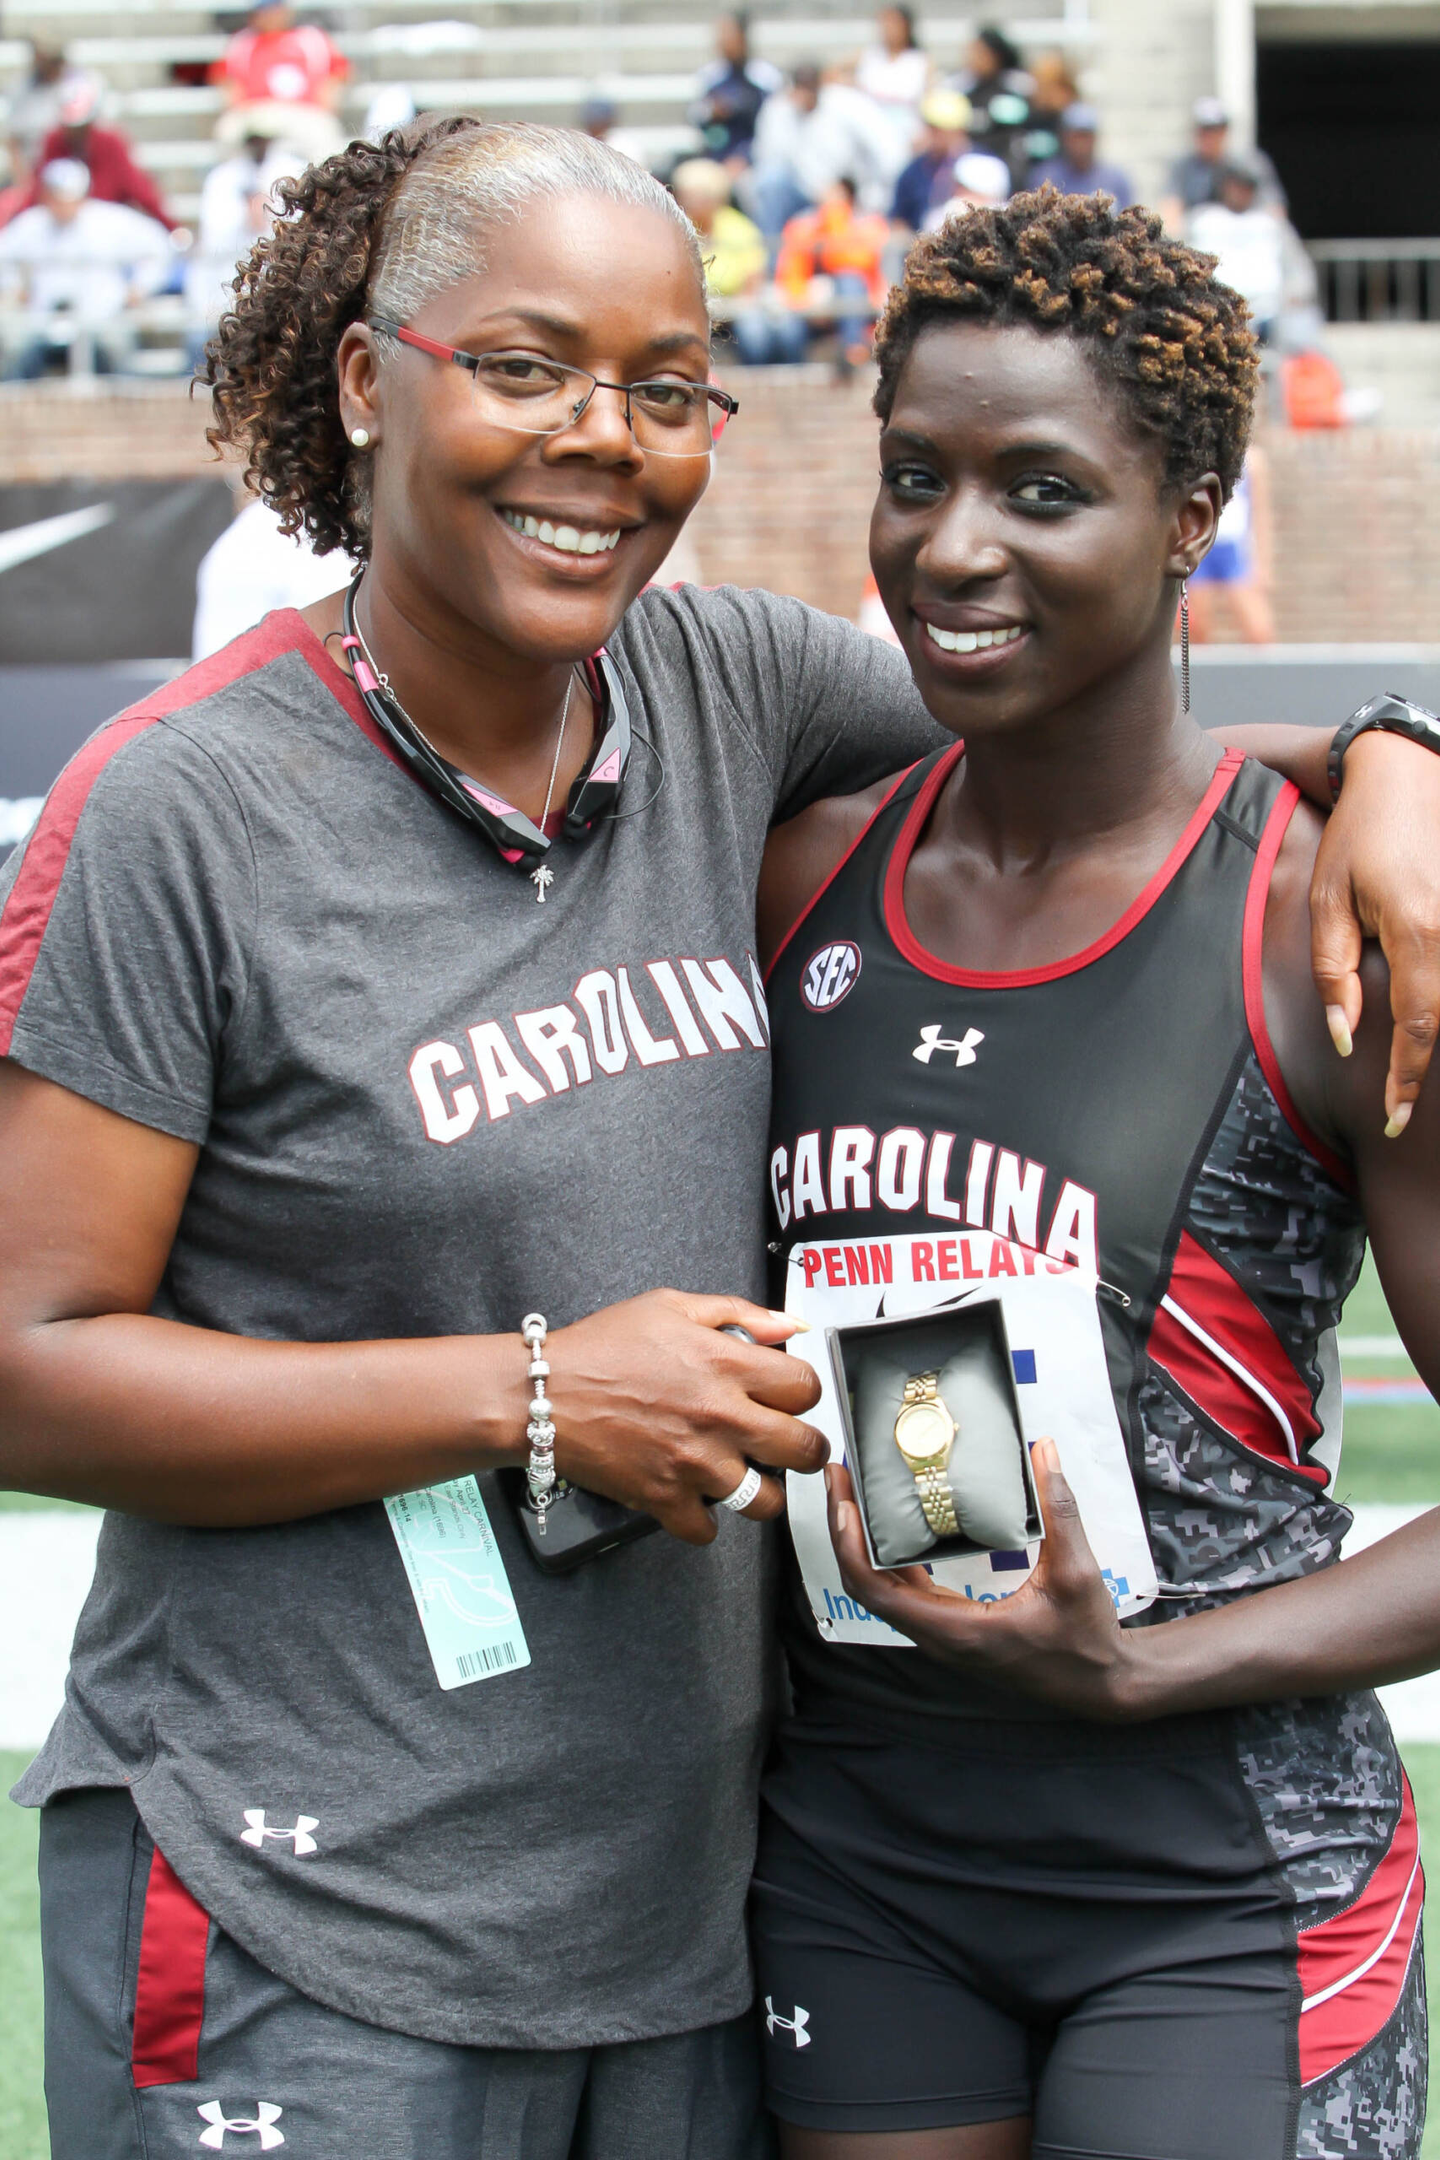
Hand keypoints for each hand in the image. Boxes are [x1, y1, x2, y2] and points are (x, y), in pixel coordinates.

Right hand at [547, 1290, 823, 1543]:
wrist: (542, 1393)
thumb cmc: (602, 1346)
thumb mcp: (671, 1306)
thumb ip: (738, 1313)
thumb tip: (789, 1327)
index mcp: (725, 1364)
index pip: (806, 1388)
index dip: (803, 1393)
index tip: (790, 1398)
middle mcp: (719, 1416)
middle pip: (804, 1450)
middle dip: (805, 1449)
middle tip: (789, 1446)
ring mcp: (694, 1462)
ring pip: (765, 1501)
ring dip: (761, 1492)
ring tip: (745, 1476)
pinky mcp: (664, 1498)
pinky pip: (708, 1530)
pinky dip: (705, 1521)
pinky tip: (697, 1498)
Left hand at [825, 1441, 1140, 1718]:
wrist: (1104, 1685)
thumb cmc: (1089, 1639)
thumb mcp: (1076, 1570)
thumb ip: (1058, 1509)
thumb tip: (1042, 1450)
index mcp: (958, 1631)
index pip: (876, 1593)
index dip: (849, 1547)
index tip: (842, 1501)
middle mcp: (941, 1637)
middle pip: (868, 1587)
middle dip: (845, 1532)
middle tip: (840, 1479)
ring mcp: (944, 1635)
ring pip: (883, 1591)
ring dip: (862, 1543)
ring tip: (856, 1491)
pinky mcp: (954, 1628)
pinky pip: (906, 1594)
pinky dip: (888, 1557)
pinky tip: (893, 1523)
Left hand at [1311, 730, 1439, 1132]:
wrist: (1407, 777)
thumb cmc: (1360, 836)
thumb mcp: (1328, 902)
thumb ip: (1334, 974)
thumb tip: (1346, 1038)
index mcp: (1419, 931)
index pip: (1419, 1027)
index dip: (1406, 1080)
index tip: (1394, 1118)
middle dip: (1423, 1070)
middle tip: (1399, 1111)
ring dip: (1435, 1037)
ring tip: (1407, 1076)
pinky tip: (1427, 1025)